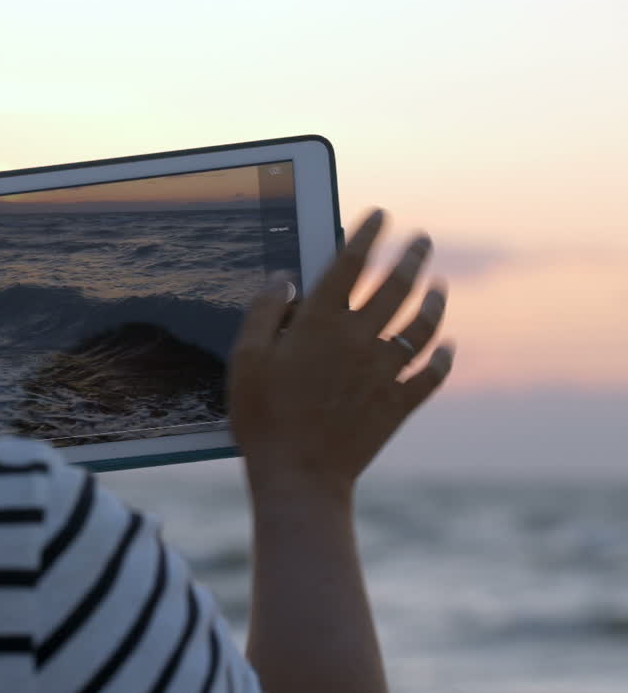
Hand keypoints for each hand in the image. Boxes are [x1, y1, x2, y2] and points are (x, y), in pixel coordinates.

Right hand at [228, 209, 453, 499]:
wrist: (299, 477)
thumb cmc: (263, 418)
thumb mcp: (246, 361)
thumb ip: (265, 313)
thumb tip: (285, 279)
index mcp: (320, 324)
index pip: (351, 264)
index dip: (367, 235)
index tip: (380, 216)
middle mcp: (359, 340)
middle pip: (396, 287)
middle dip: (412, 257)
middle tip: (423, 239)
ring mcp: (384, 372)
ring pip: (422, 326)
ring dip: (434, 302)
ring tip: (439, 286)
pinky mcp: (398, 404)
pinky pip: (431, 374)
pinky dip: (442, 357)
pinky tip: (446, 346)